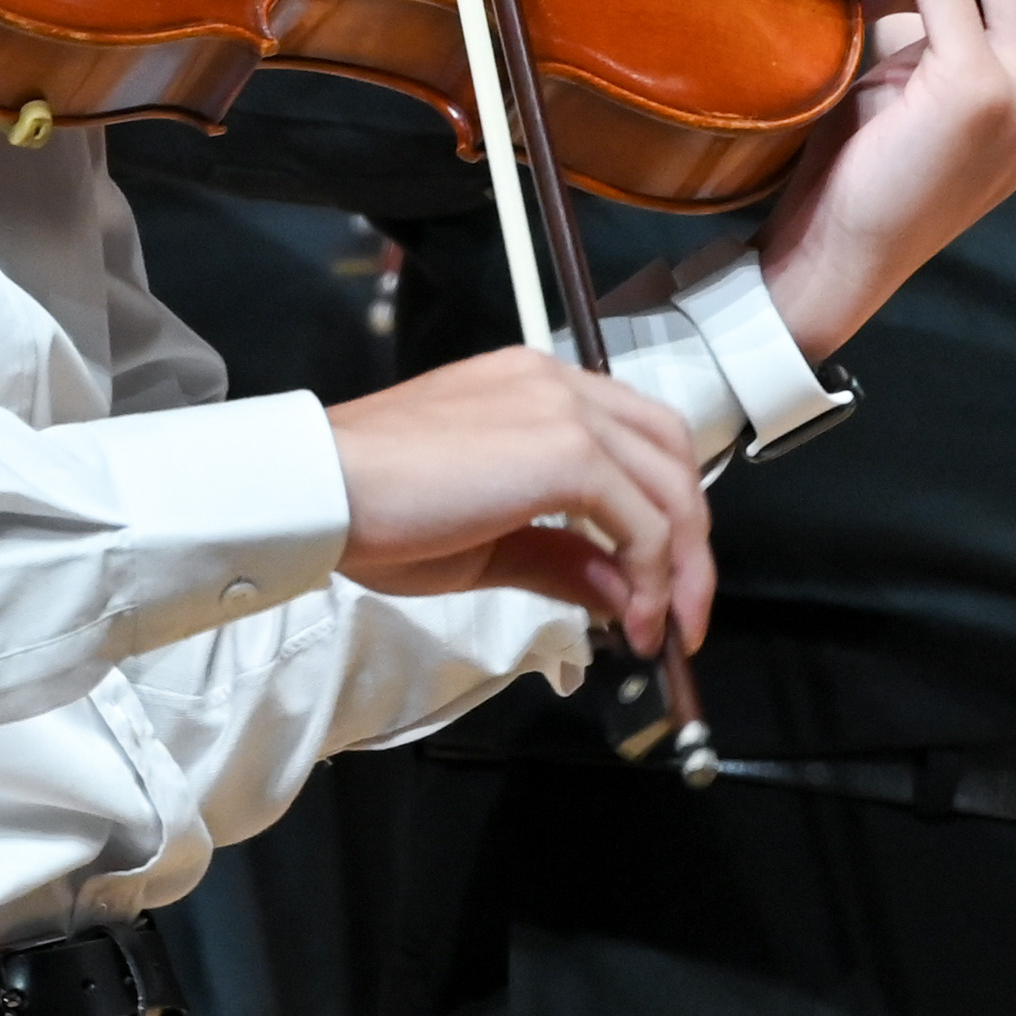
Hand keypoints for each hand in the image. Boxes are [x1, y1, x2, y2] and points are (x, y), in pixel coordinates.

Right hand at [325, 348, 712, 655]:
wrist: (324, 491)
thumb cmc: (374, 510)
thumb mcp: (487, 544)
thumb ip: (564, 560)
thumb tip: (625, 594)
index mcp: (533, 388)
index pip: (634, 437)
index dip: (661, 510)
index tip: (659, 578)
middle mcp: (557, 384)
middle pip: (671, 456)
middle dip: (691, 544)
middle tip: (682, 614)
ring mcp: (566, 411)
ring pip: (671, 488)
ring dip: (683, 570)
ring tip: (665, 630)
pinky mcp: (568, 451)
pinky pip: (645, 522)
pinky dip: (654, 578)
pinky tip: (634, 621)